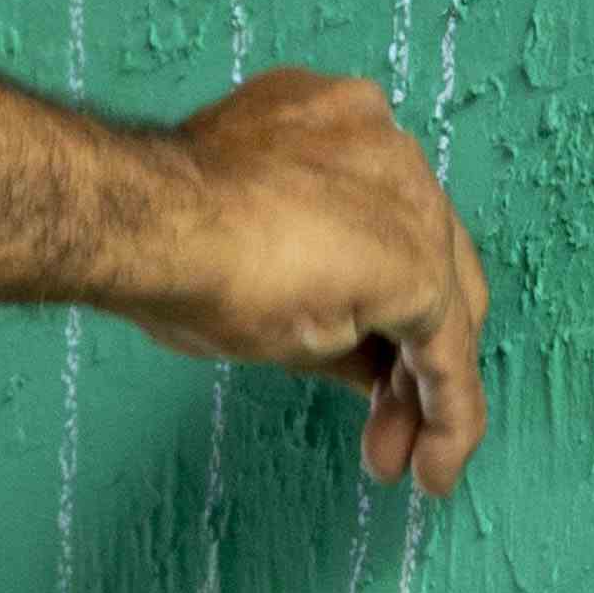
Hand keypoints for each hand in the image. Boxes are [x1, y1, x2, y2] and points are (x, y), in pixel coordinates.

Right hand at [120, 70, 492, 496]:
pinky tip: (432, 467)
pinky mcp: (417, 265)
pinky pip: (449, 357)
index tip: (353, 359)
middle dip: (405, 351)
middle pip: (427, 261)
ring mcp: (408, 200)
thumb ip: (321, 300)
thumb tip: (365, 364)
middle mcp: (385, 148)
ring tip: (398, 458)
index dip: (376, 300)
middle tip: (383, 423)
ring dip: (423, 394)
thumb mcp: (253, 270)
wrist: (144, 223)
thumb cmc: (159, 235)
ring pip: (445, 309)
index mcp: (339, 126)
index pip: (383, 223)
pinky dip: (448, 417)